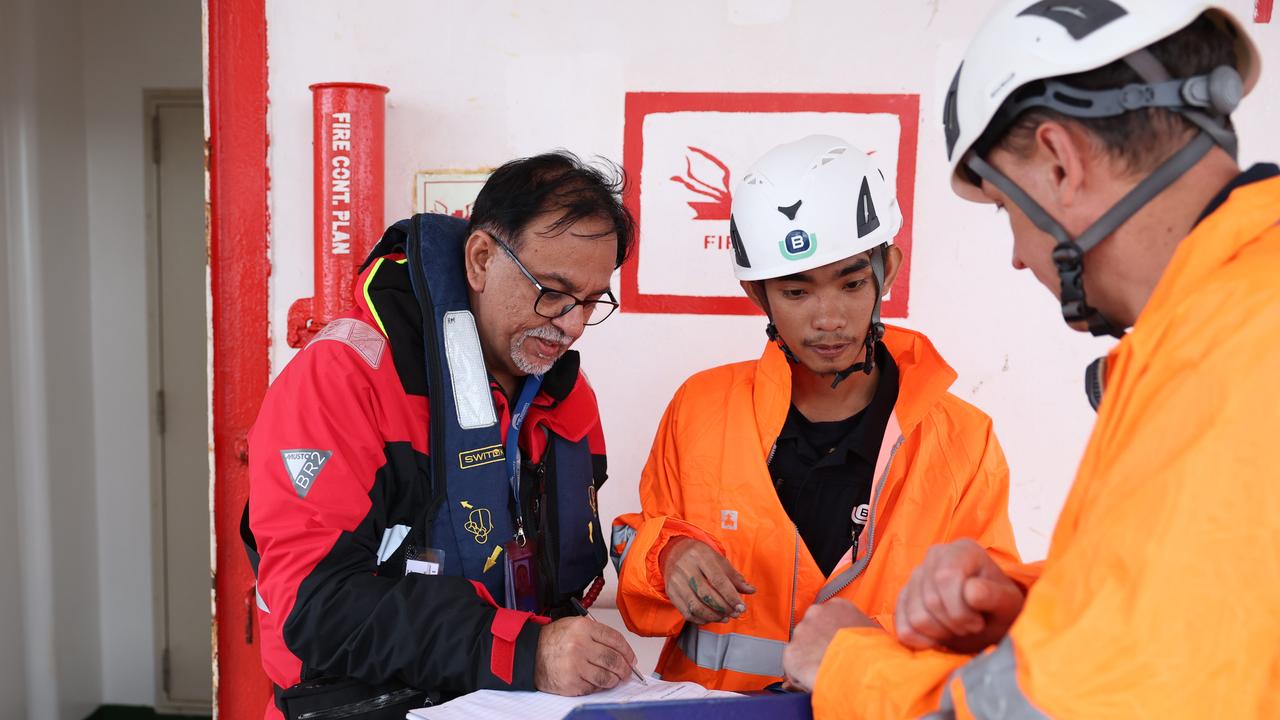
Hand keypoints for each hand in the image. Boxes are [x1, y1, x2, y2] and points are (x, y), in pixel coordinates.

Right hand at [534, 617, 638, 695]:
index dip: (628, 651)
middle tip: (627, 672)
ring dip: (614, 680)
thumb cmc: (553, 640)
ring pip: (606, 677)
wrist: (530, 653)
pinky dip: (599, 687)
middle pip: (614, 660)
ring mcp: (575, 665)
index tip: (631, 659)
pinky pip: (593, 687)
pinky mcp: (571, 682)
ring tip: (614, 679)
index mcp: (583, 628)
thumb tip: (622, 652)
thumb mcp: (574, 625)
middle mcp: (580, 645)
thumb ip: (597, 634)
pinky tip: (597, 682)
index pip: (615, 639)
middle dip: (624, 669)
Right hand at [660, 536, 755, 623]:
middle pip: (706, 594)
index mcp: (701, 556)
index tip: (741, 607)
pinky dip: (701, 619)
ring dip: (713, 616)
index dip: (731, 596)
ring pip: (696, 606)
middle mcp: (686, 568)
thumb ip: (734, 577)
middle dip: (724, 608)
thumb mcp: (718, 560)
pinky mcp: (671, 592)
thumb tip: (751, 590)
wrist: (674, 551)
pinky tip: (711, 618)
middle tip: (734, 613)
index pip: (717, 580)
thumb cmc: (700, 556)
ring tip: (724, 617)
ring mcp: (676, 581)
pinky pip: (686, 612)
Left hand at [783, 599, 876, 691]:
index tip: (837, 646)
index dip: (832, 635)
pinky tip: (816, 681)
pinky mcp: (791, 652)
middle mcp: (816, 613)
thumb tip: (865, 642)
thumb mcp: (874, 633)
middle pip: (812, 630)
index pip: (829, 618)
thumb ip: (862, 631)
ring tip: (826, 673)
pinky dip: (801, 675)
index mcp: (838, 606)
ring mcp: (801, 631)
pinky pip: (793, 667)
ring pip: (802, 648)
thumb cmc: (873, 652)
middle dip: (818, 645)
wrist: (860, 667)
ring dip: (809, 659)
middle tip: (830, 661)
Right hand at [894, 539, 1024, 653]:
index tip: (979, 622)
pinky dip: (922, 641)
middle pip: (931, 601)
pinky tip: (939, 637)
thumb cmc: (1000, 608)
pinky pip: (903, 628)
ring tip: (957, 627)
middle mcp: (934, 556)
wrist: (989, 619)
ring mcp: (915, 576)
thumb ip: (994, 596)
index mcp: (961, 550)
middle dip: (954, 624)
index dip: (962, 610)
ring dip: (940, 633)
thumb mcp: (1008, 603)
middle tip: (970, 626)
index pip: (946, 578)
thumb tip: (971, 592)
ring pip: (916, 617)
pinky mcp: (903, 598)